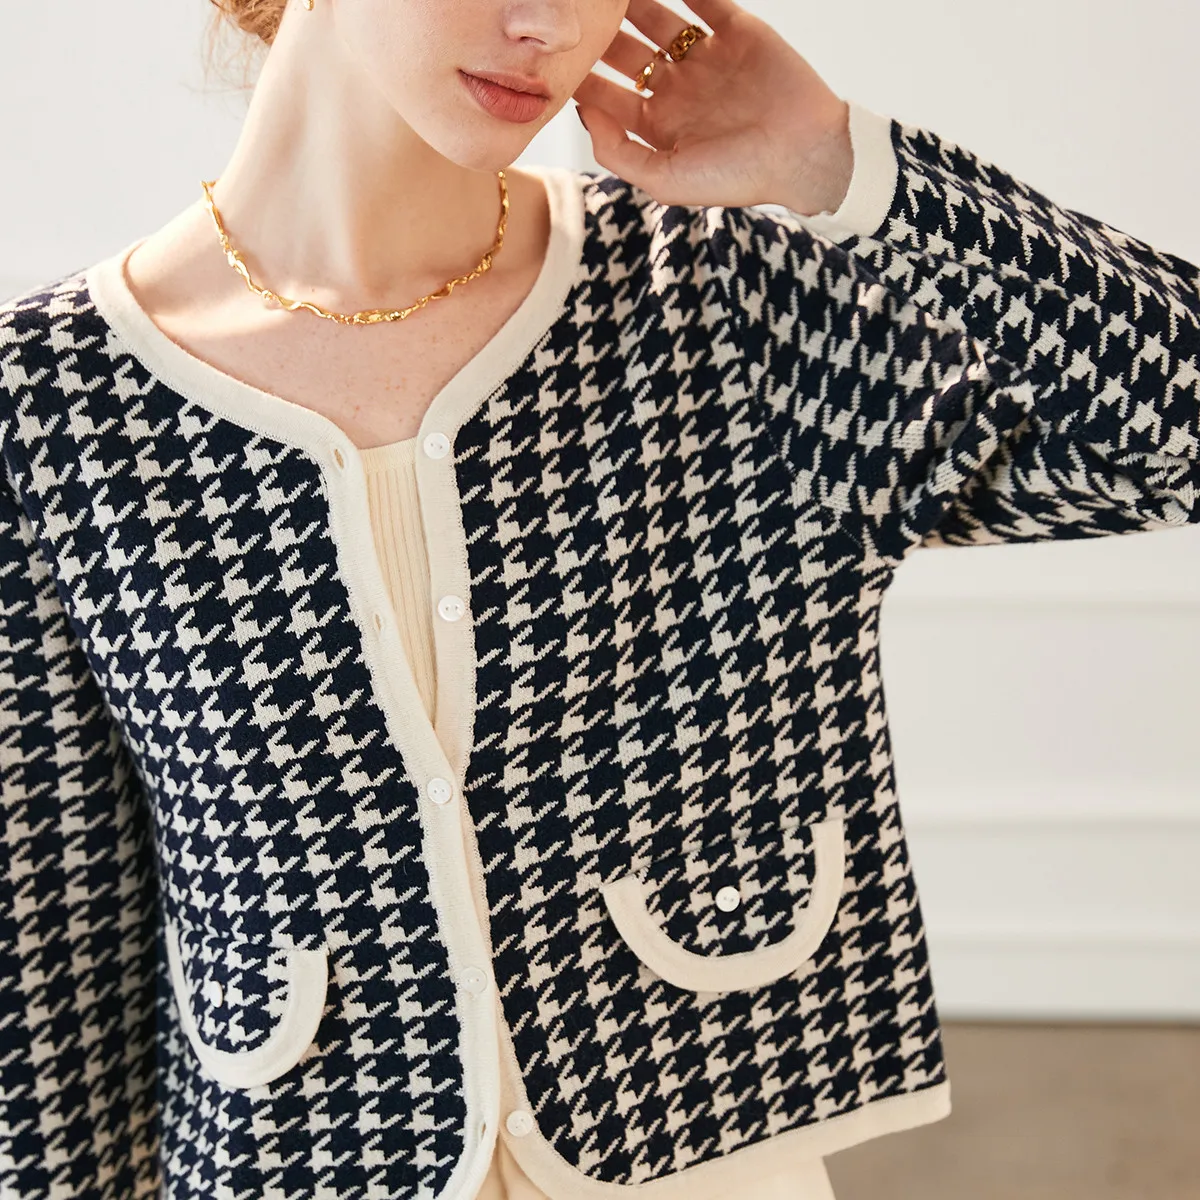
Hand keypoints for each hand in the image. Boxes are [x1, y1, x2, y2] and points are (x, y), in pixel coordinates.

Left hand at [572, 0, 853, 213]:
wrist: (805, 153)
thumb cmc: (737, 177)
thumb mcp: (665, 180)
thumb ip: (617, 153)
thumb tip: (584, 112)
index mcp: (658, 127)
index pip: (607, 96)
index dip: (582, 77)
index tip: (558, 59)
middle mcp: (678, 91)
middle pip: (625, 52)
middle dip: (600, 33)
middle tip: (579, 14)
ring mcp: (706, 59)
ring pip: (657, 20)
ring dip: (633, 2)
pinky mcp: (738, 30)